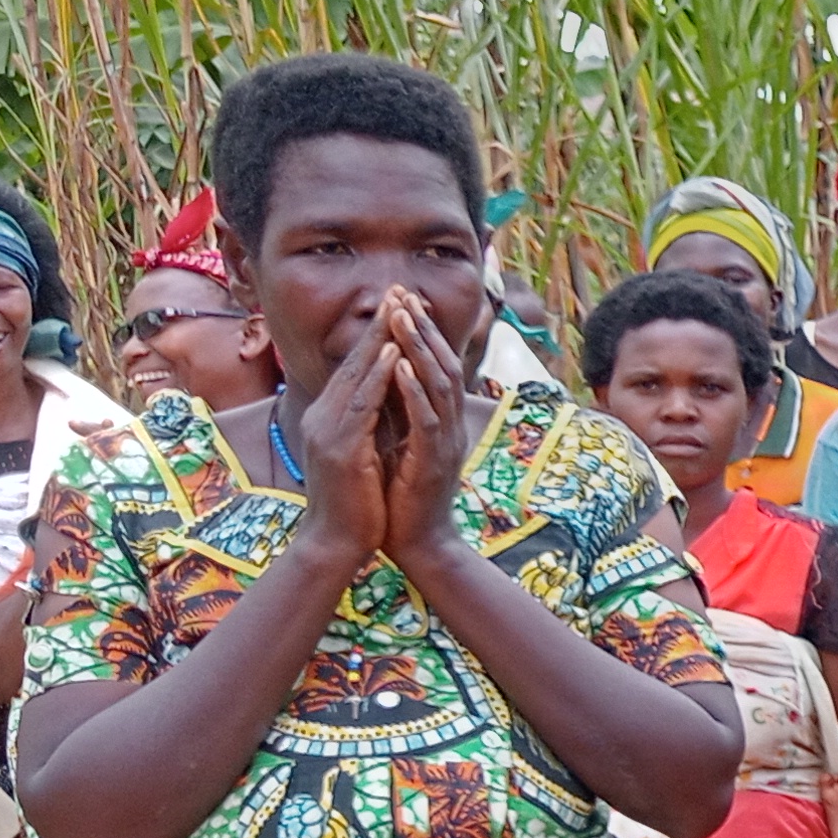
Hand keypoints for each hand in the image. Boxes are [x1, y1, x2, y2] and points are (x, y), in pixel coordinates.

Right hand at [287, 326, 400, 567]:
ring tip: (398, 309)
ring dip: (378, 340)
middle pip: (354, 361)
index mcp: (332, 417)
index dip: (376, 334)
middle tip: (396, 289)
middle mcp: (324, 416)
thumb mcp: (364, 450)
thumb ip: (371, 422)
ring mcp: (328, 431)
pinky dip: (378, 378)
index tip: (397, 304)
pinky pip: (362, 405)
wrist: (337, 542)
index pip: (356, 367)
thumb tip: (390, 394)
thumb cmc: (357, 500)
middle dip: (378, 325)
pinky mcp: (341, 449)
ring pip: (356, 376)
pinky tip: (392, 355)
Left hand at [374, 290, 470, 572]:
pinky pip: (425, 418)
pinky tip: (400, 365)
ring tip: (400, 317)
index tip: (403, 300)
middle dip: (421, 328)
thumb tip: (388, 382)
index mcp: (440, 421)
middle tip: (403, 293)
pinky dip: (413, 389)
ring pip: (437, 385)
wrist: (418, 543)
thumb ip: (401, 415)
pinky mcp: (432, 461)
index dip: (421, 333)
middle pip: (442, 365)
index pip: (435, 367)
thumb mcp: (402, 446)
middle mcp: (449, 426)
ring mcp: (444, 443)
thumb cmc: (405, 498)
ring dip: (418, 348)